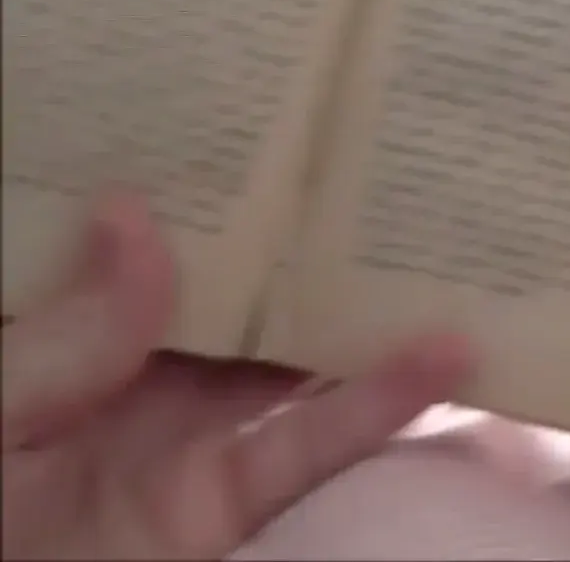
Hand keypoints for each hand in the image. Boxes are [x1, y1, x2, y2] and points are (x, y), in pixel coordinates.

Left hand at [2, 194, 471, 559]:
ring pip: (292, 360)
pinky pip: (314, 447)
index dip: (200, 190)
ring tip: (443, 242)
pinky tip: (445, 356)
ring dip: (363, 310)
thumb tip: (135, 213)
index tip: (265, 123)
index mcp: (66, 338)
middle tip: (382, 161)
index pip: (142, 247)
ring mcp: (192, 441)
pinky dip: (382, 402)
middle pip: (237, 292)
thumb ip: (65, 334)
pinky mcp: (234, 505)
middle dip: (301, 236)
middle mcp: (138, 379)